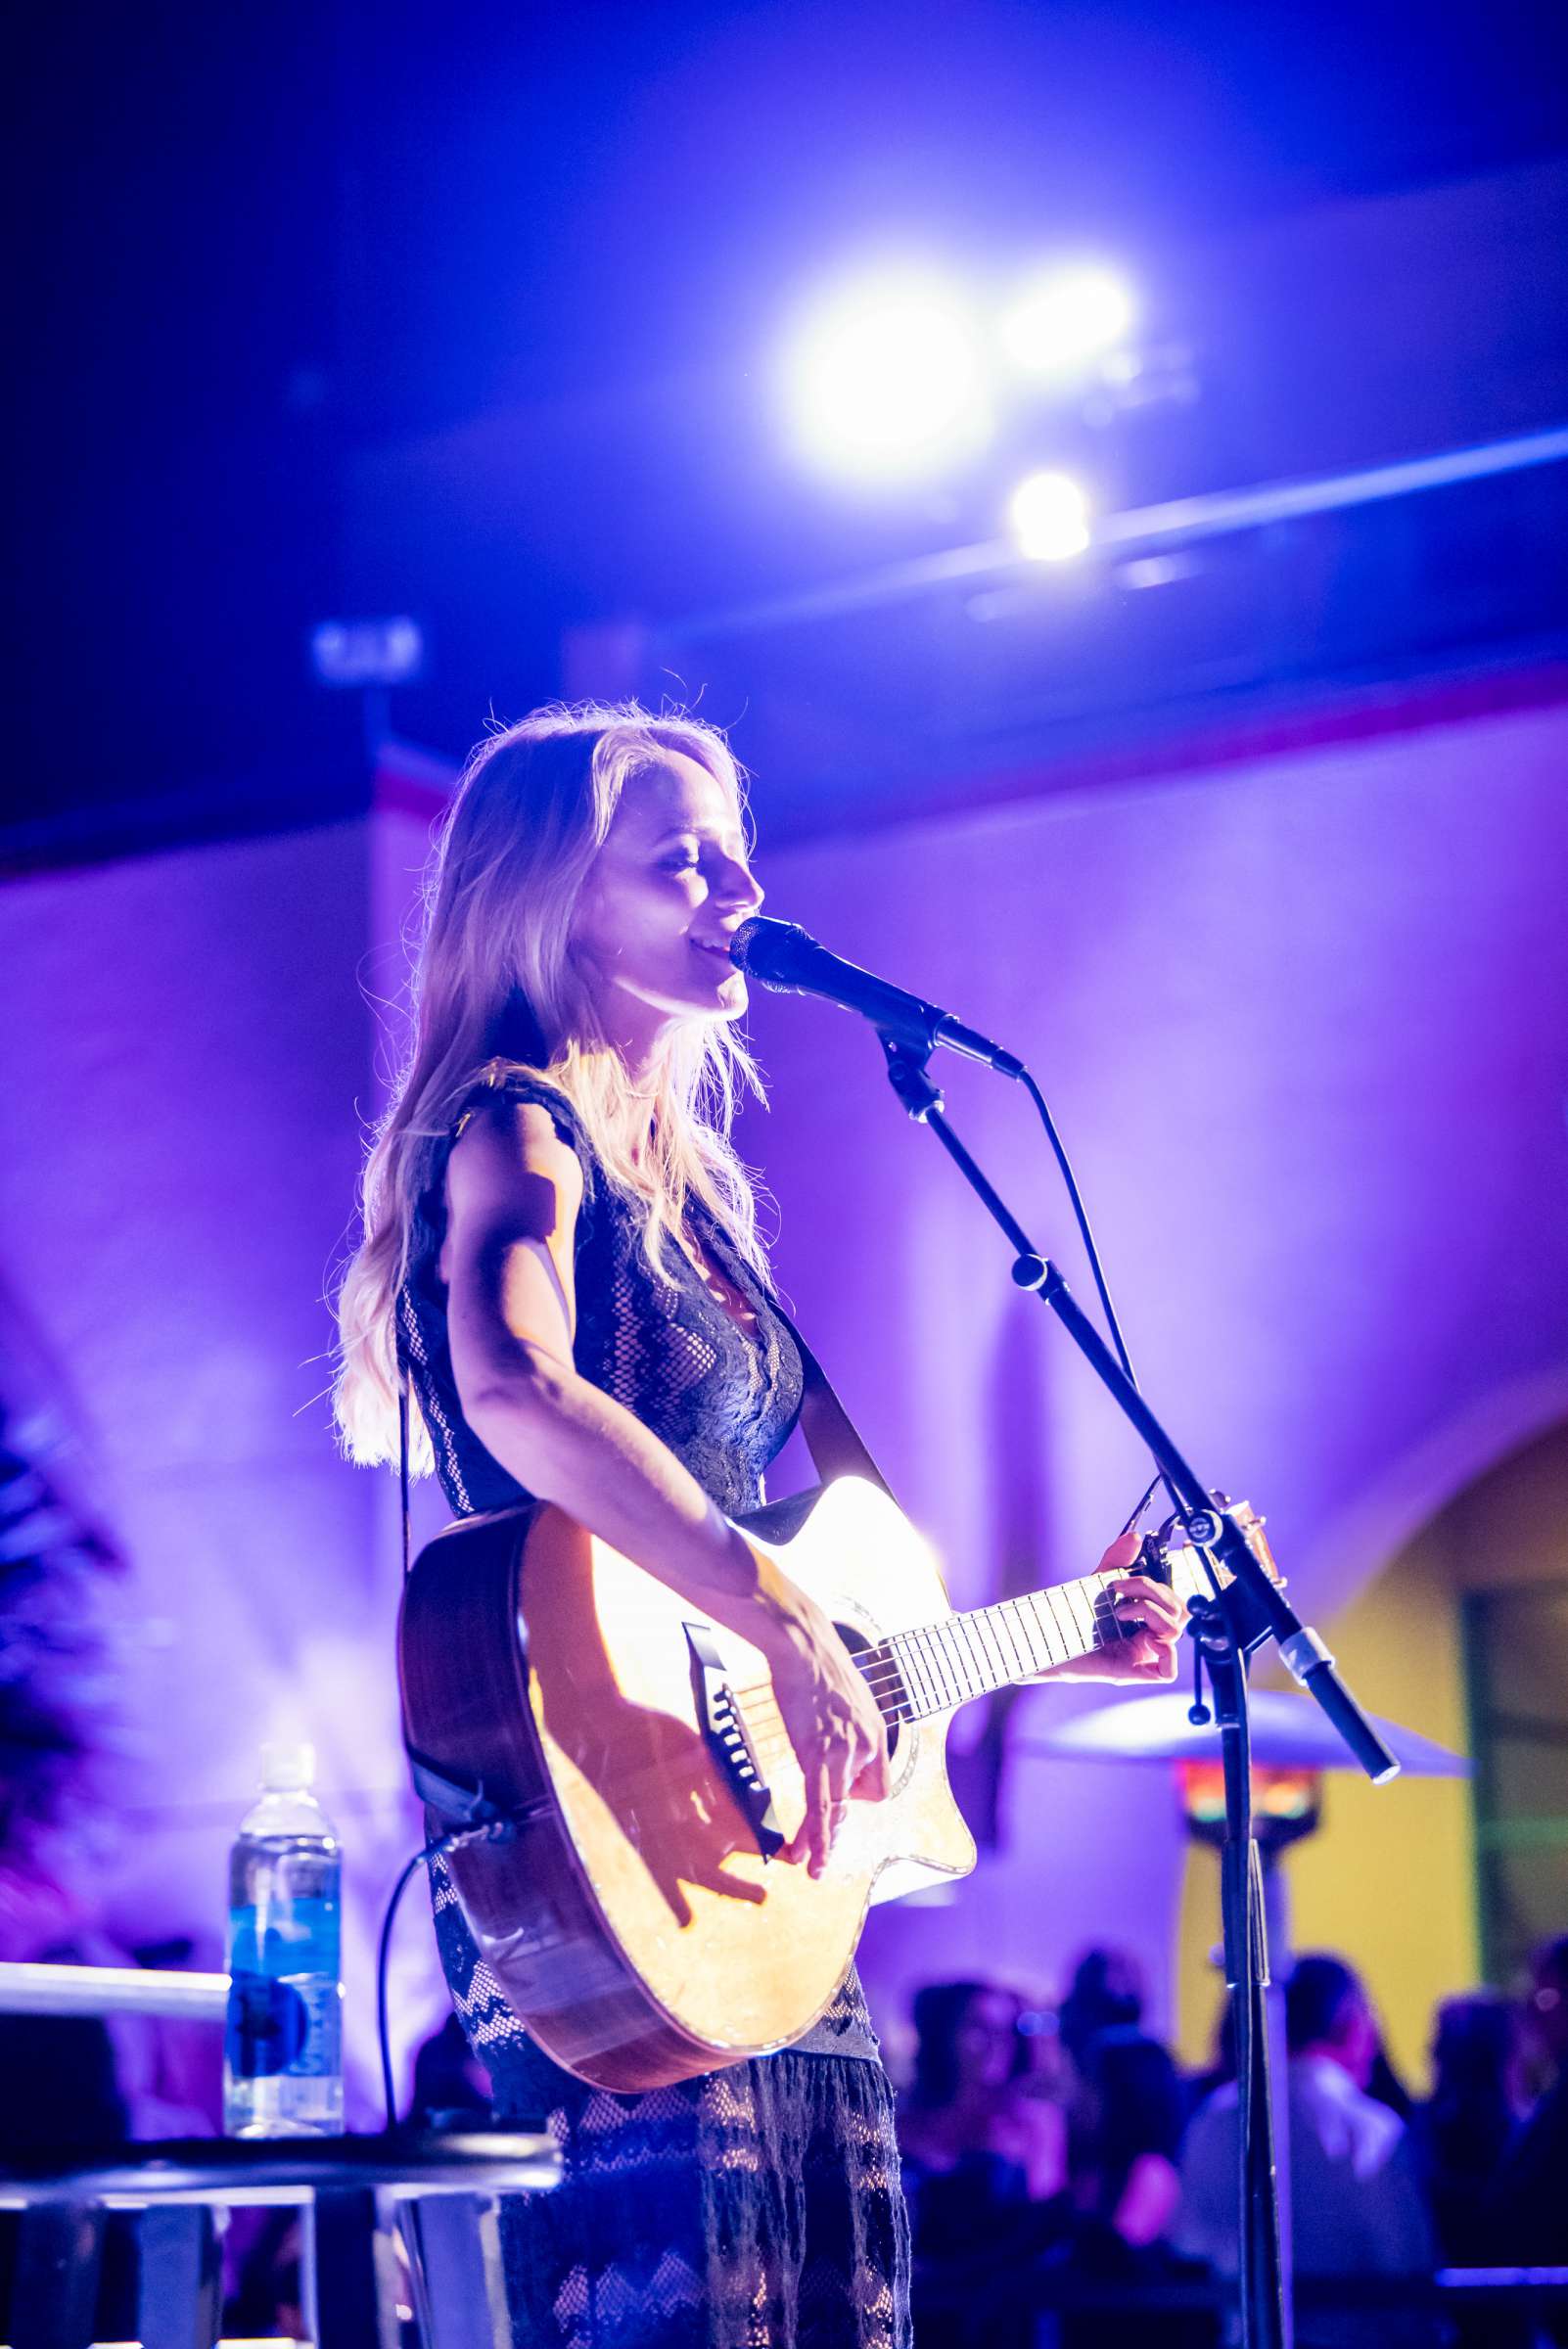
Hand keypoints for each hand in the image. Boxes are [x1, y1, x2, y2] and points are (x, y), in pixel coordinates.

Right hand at [758, 1583, 891, 1878]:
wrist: (801, 1643)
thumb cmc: (815, 1660)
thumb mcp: (844, 1692)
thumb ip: (845, 1720)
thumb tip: (830, 1726)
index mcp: (874, 1731)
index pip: (878, 1784)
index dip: (858, 1793)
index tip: (836, 1787)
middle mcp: (866, 1745)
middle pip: (863, 1797)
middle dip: (839, 1811)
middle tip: (817, 1820)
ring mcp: (842, 1751)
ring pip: (837, 1811)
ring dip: (824, 1842)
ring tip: (814, 1869)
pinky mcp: (815, 1755)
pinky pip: (818, 1805)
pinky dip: (814, 1834)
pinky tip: (805, 1855)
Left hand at [1038, 1529, 1185, 1684]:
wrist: (1041, 1638)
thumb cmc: (1070, 1615)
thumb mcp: (1096, 1583)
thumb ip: (1116, 1561)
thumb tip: (1134, 1538)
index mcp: (1146, 1616)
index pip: (1177, 1597)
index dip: (1184, 1578)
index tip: (1183, 1550)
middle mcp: (1148, 1635)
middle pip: (1180, 1611)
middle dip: (1153, 1590)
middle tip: (1120, 1587)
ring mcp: (1141, 1655)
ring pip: (1175, 1631)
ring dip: (1151, 1611)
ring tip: (1120, 1610)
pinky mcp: (1131, 1672)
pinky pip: (1168, 1671)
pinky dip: (1165, 1651)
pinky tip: (1142, 1636)